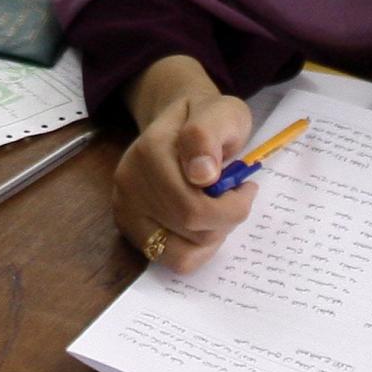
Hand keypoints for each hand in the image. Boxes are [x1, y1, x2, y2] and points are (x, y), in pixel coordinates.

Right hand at [112, 87, 258, 274]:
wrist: (179, 122)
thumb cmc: (207, 118)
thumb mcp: (221, 112)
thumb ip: (208, 134)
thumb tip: (201, 175)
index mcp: (150, 150)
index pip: (195, 205)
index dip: (232, 205)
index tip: (245, 185)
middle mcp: (130, 182)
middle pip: (190, 228)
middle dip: (225, 219)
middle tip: (235, 197)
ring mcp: (125, 208)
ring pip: (180, 252)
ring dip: (211, 237)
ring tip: (217, 209)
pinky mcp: (128, 227)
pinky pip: (168, 259)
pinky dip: (195, 250)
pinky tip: (202, 225)